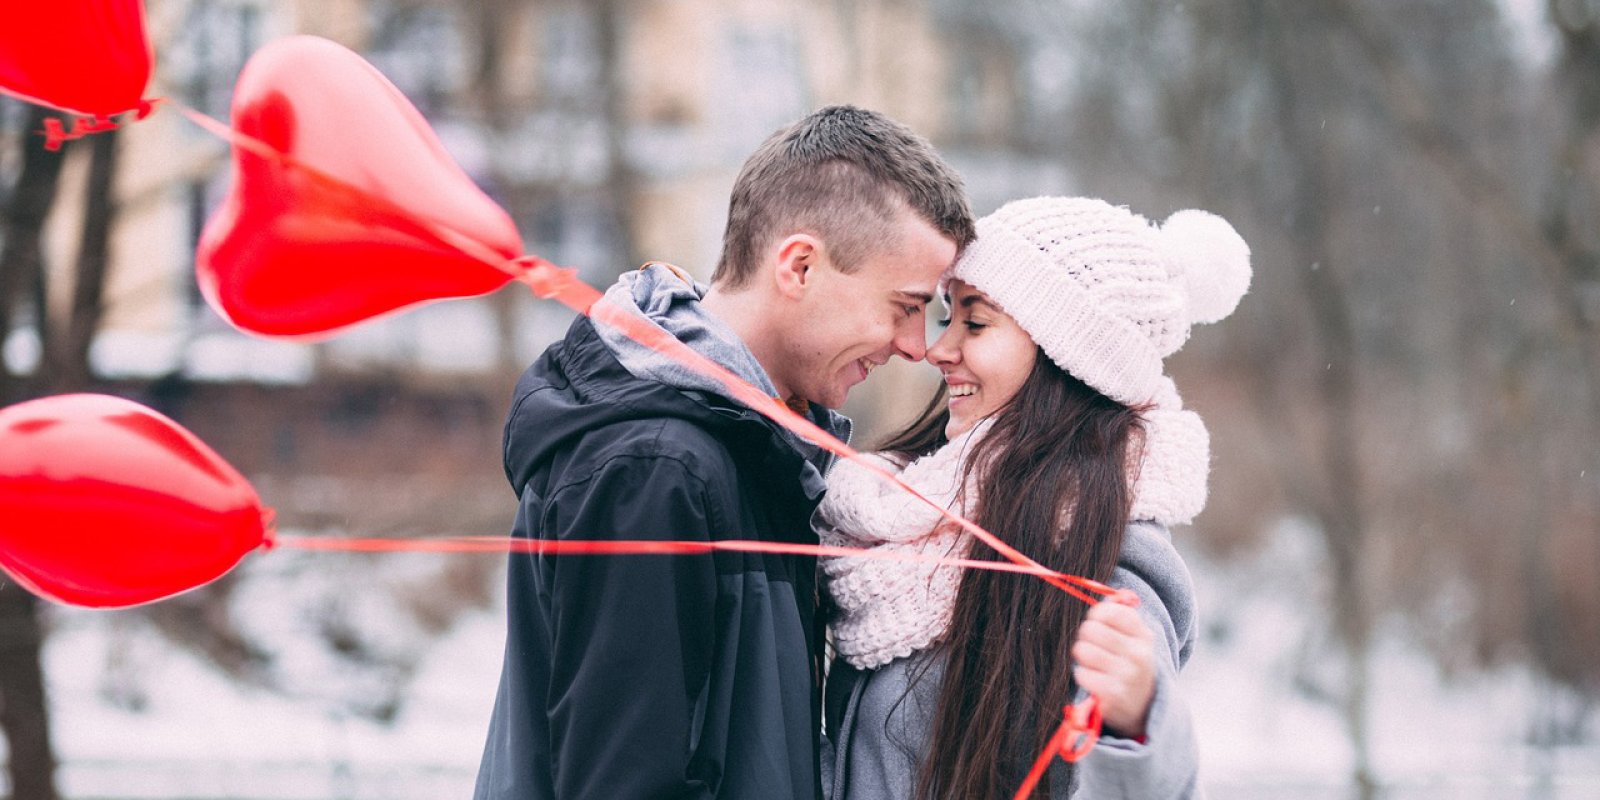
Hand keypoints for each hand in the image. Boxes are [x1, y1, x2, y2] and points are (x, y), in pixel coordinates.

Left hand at [1071, 599, 1155, 738]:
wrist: (1144, 707)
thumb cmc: (1132, 665)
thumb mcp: (1137, 638)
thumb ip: (1122, 613)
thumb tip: (1108, 594)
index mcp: (1144, 636)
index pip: (1111, 611)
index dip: (1097, 615)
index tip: (1099, 623)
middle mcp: (1138, 655)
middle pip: (1091, 629)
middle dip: (1086, 636)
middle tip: (1092, 645)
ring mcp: (1126, 676)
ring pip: (1083, 650)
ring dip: (1083, 655)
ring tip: (1093, 662)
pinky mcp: (1112, 695)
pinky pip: (1081, 673)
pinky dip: (1083, 675)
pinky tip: (1095, 679)